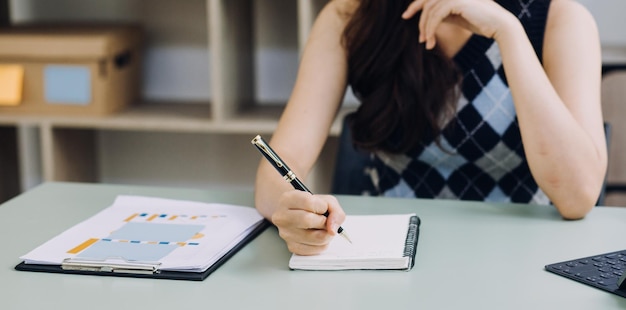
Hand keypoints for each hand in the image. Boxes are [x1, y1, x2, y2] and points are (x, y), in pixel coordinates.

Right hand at [271, 190, 345, 254]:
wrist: (296, 214)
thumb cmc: (310, 206)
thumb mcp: (325, 200)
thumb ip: (334, 211)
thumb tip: (332, 229)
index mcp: (287, 200)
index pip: (309, 203)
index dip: (322, 206)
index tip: (322, 207)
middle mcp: (282, 217)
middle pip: (308, 221)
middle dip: (323, 221)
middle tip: (323, 219)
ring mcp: (285, 234)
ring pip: (315, 238)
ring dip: (326, 234)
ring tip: (322, 228)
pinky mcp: (292, 247)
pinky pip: (315, 249)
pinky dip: (322, 244)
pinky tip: (318, 235)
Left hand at [402, 0, 517, 49]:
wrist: (500, 26)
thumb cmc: (481, 22)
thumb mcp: (457, 16)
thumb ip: (443, 13)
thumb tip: (427, 18)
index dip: (415, 5)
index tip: (405, 16)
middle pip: (426, 2)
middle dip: (418, 20)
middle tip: (420, 38)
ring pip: (429, 10)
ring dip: (426, 28)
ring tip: (426, 43)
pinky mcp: (456, 1)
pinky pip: (436, 15)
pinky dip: (430, 29)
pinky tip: (430, 41)